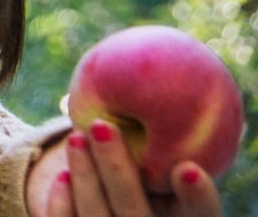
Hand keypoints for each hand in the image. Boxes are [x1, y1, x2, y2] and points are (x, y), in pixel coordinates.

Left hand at [26, 124, 220, 216]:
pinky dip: (63, 206)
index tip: (187, 168)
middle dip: (119, 173)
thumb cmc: (142, 164)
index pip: (200, 216)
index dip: (199, 198)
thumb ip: (165, 130)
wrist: (106, 203)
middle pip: (137, 215)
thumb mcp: (159, 153)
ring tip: (76, 136)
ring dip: (87, 178)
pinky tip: (61, 177)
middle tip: (102, 127)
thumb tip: (153, 60)